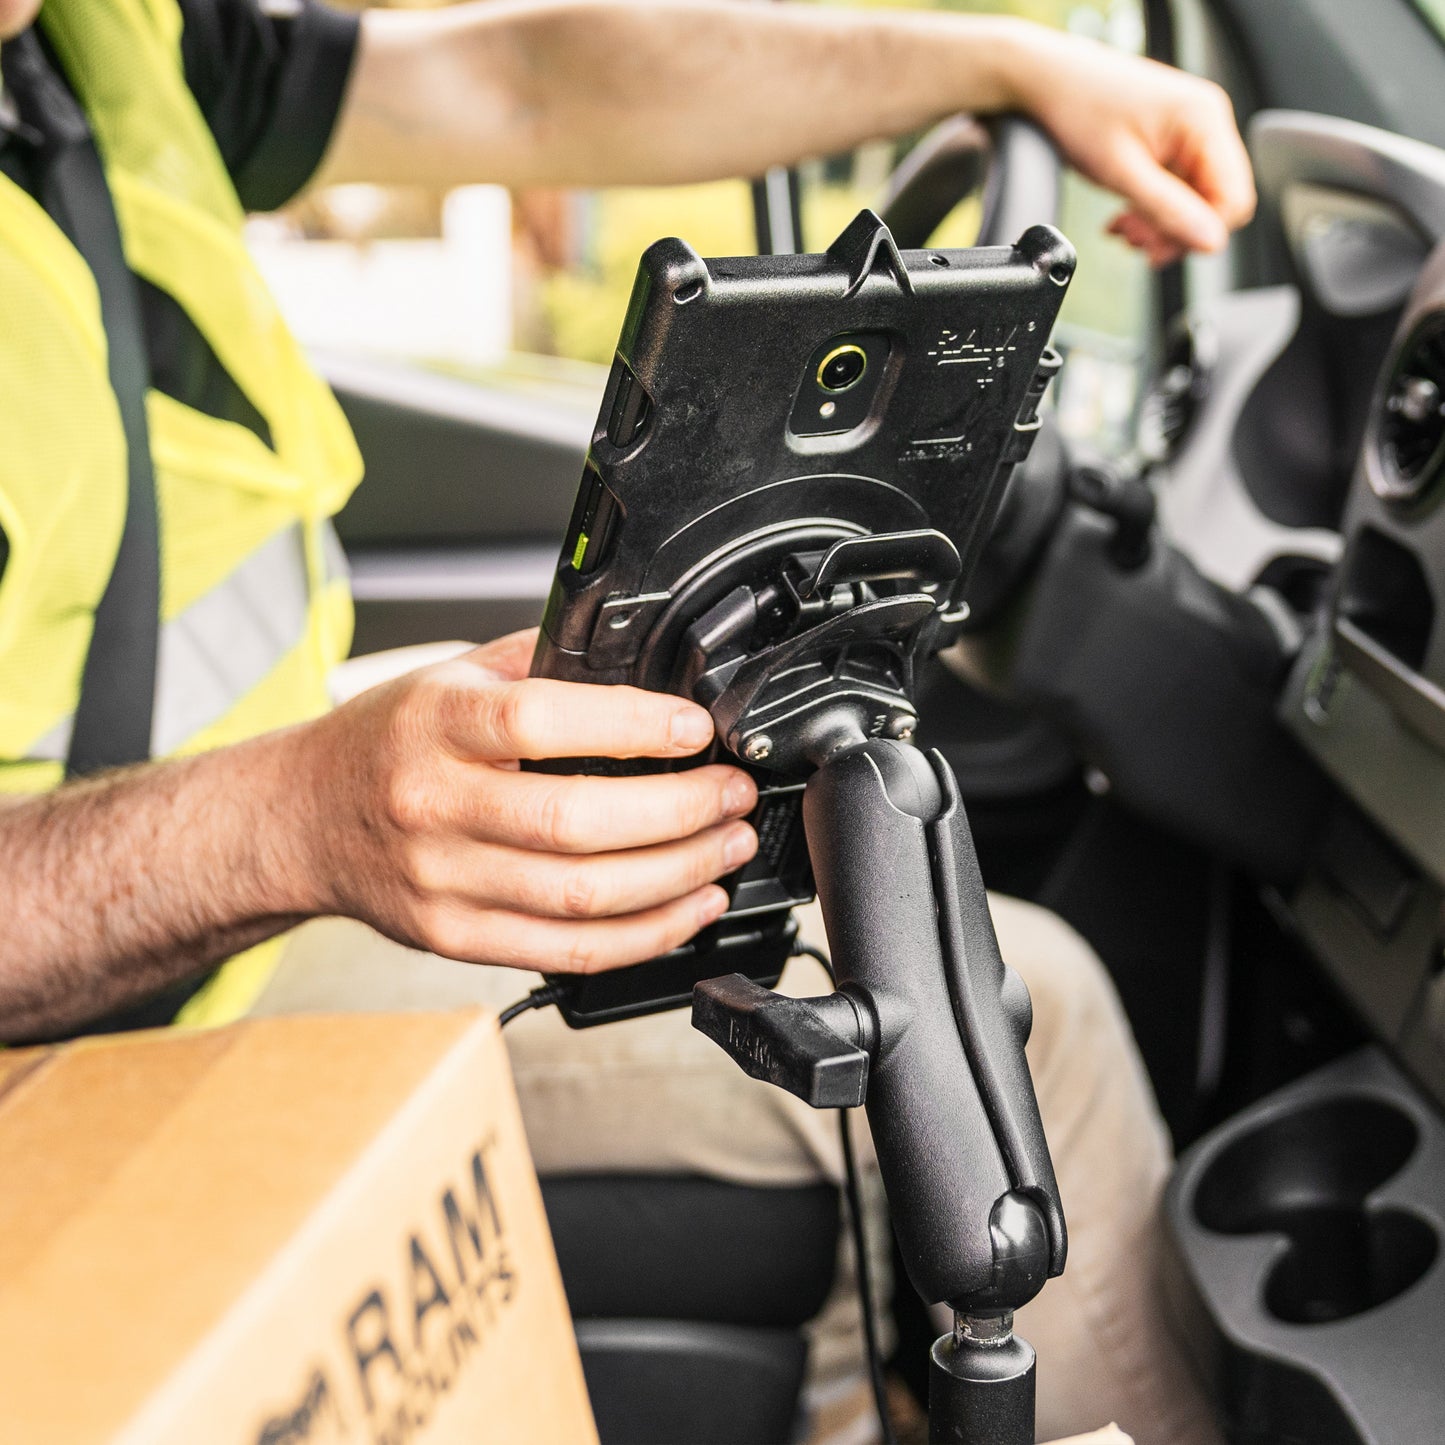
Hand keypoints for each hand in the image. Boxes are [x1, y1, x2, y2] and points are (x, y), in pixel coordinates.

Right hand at [298, 629, 758, 971]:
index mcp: (436, 724)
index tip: (695, 728)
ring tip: (727, 848)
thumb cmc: (387, 742)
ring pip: (583, 897)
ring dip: (679, 876)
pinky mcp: (455, 939)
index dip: (632, 726)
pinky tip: (689, 907)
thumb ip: (538, 666)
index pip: (541, 723)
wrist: (302, 820)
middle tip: (732, 796)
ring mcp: (443, 883)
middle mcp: (434, 805)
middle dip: (680, 812)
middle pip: (576, 823)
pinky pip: (568, 953)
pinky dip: (645, 935)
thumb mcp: (448, 674)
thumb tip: (643, 665)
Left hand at [1004, 29, 1255, 264]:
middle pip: (1215, 203)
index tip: (1159, 248)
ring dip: (1158, 225)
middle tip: (1134, 240)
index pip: (1233, 198)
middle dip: (1175, 231)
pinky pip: (1175, 189)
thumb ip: (1168, 209)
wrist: (1046, 82)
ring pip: (1193, 201)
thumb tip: (1211, 242)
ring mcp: (1188, 131)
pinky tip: (1124, 215)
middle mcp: (1205, 122)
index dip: (1201, 232)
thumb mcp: (1122, 171)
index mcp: (1205, 121)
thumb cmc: (1079, 109)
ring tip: (1122, 227)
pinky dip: (1150, 210)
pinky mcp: (1170, 141)